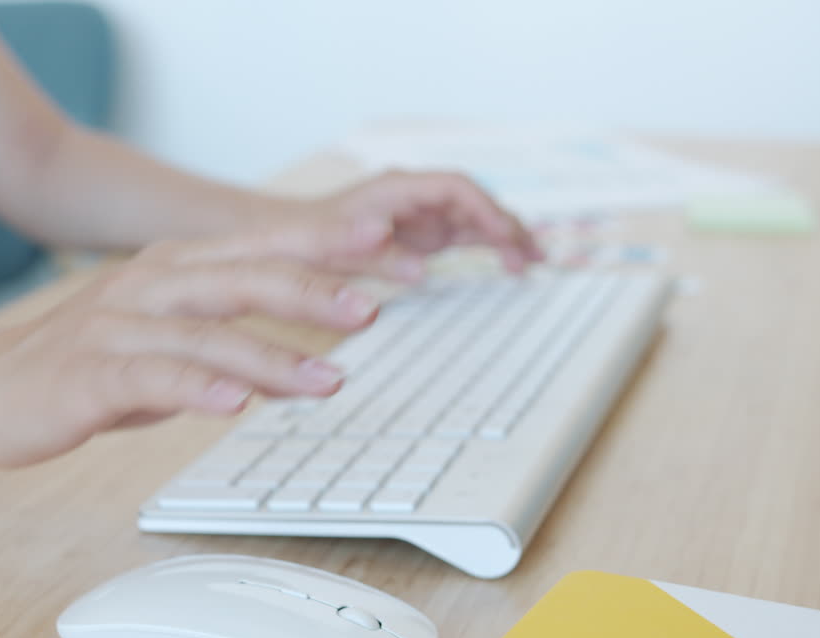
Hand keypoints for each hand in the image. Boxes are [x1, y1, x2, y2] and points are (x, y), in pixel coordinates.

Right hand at [0, 225, 380, 466]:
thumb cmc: (81, 363)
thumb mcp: (162, 336)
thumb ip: (222, 332)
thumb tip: (294, 352)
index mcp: (172, 268)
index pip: (260, 248)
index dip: (323, 246)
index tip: (386, 249)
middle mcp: (148, 284)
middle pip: (242, 277)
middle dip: (313, 290)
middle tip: (373, 308)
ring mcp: (115, 326)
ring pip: (206, 331)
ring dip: (272, 355)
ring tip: (330, 380)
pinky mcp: (87, 373)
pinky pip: (151, 378)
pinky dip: (197, 387)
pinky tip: (236, 402)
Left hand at [320, 170, 544, 273]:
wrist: (284, 238)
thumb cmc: (302, 237)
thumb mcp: (327, 246)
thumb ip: (370, 252)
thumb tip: (417, 268)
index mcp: (396, 189)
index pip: (454, 187)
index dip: (483, 207)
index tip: (504, 233)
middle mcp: (415, 197)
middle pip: (474, 201)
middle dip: (506, 223)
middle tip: (533, 254)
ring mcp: (421, 216)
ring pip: (476, 219)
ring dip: (506, 237)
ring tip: (535, 262)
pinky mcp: (422, 236)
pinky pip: (466, 237)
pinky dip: (491, 249)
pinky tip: (512, 267)